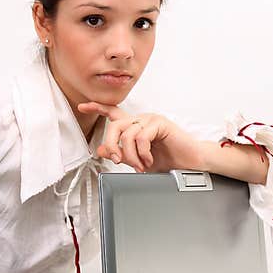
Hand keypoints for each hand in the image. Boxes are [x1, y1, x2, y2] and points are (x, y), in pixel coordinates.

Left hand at [77, 102, 205, 172]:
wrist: (189, 165)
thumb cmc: (168, 161)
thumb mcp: (138, 161)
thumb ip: (121, 154)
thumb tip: (102, 150)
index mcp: (135, 126)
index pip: (113, 113)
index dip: (98, 108)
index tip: (83, 106)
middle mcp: (141, 120)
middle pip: (114, 125)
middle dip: (112, 145)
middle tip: (117, 160)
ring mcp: (151, 119)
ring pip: (127, 133)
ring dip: (131, 155)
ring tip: (141, 165)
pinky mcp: (160, 123)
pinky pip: (141, 136)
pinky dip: (142, 152)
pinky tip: (150, 160)